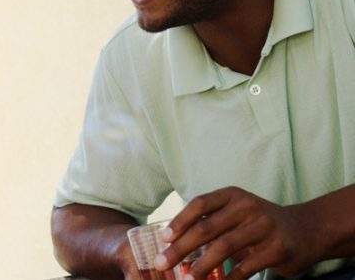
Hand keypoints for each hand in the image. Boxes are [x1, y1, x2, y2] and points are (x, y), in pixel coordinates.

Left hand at [157, 187, 315, 279]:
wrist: (306, 230)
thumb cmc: (259, 222)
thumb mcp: (236, 212)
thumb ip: (210, 221)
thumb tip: (173, 242)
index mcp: (233, 195)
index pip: (200, 205)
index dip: (179, 222)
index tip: (163, 239)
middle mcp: (248, 207)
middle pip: (206, 229)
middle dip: (180, 248)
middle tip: (162, 263)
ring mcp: (264, 227)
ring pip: (223, 248)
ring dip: (201, 266)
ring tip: (187, 278)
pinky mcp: (277, 249)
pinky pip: (245, 267)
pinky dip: (228, 278)